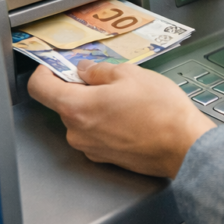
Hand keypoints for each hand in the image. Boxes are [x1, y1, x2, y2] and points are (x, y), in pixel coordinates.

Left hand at [27, 62, 214, 177]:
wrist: (184, 147)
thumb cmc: (161, 111)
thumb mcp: (130, 74)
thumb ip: (99, 70)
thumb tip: (85, 70)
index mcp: (77, 108)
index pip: (39, 88)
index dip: (45, 71)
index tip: (56, 65)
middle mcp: (77, 132)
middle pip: (63, 103)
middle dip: (80, 88)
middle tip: (107, 79)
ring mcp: (91, 148)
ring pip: (82, 119)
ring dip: (96, 106)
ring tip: (126, 99)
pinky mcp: (105, 158)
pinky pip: (96, 134)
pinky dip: (106, 123)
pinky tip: (130, 116)